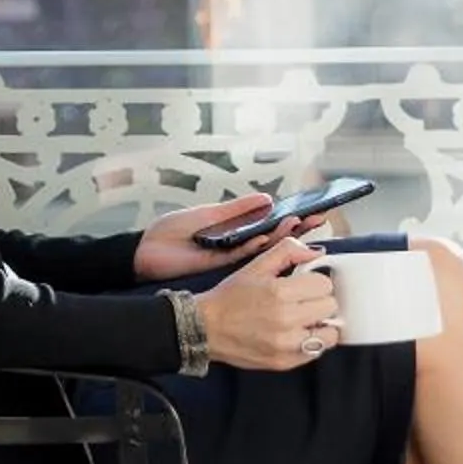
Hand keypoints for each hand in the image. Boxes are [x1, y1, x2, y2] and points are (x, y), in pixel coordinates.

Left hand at [131, 193, 329, 281]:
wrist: (144, 253)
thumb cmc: (171, 232)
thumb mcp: (206, 213)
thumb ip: (236, 208)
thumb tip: (268, 198)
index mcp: (235, 230)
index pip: (269, 223)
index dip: (291, 218)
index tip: (313, 209)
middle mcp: (237, 244)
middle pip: (273, 237)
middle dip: (296, 229)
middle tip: (318, 219)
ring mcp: (230, 256)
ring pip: (263, 248)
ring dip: (281, 237)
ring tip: (299, 224)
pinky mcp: (219, 264)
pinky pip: (241, 254)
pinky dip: (254, 246)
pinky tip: (267, 236)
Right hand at [193, 238, 339, 370]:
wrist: (205, 327)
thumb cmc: (230, 296)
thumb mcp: (256, 266)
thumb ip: (288, 252)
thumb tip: (317, 253)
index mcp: (280, 292)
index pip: (325, 284)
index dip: (315, 281)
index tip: (305, 284)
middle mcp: (286, 319)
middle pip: (330, 307)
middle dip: (319, 301)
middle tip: (303, 301)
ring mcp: (286, 344)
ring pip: (330, 334)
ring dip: (320, 325)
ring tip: (304, 320)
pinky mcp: (285, 362)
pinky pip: (316, 352)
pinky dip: (310, 343)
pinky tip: (295, 334)